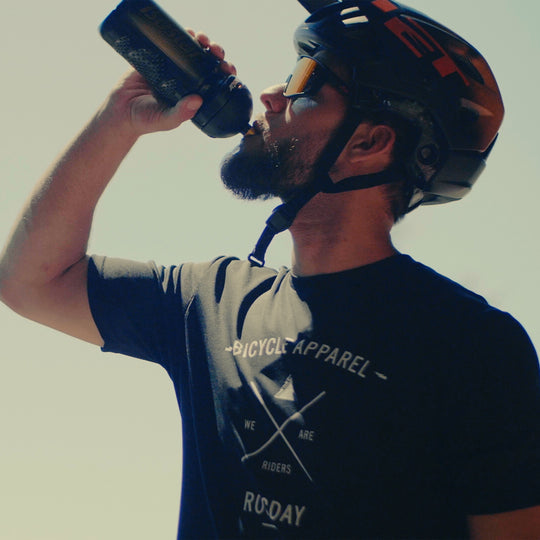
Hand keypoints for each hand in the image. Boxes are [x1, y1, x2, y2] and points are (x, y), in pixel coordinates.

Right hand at [103, 31, 236, 135]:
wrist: (120, 110)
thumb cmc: (145, 120)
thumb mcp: (166, 120)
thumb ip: (180, 113)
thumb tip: (197, 100)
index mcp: (194, 95)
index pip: (215, 82)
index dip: (224, 73)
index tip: (228, 67)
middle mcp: (186, 81)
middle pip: (207, 63)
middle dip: (215, 53)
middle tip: (216, 50)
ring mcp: (173, 68)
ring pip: (192, 50)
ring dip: (202, 41)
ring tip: (202, 38)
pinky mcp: (157, 57)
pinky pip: (172, 43)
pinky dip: (182, 35)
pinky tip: (188, 31)